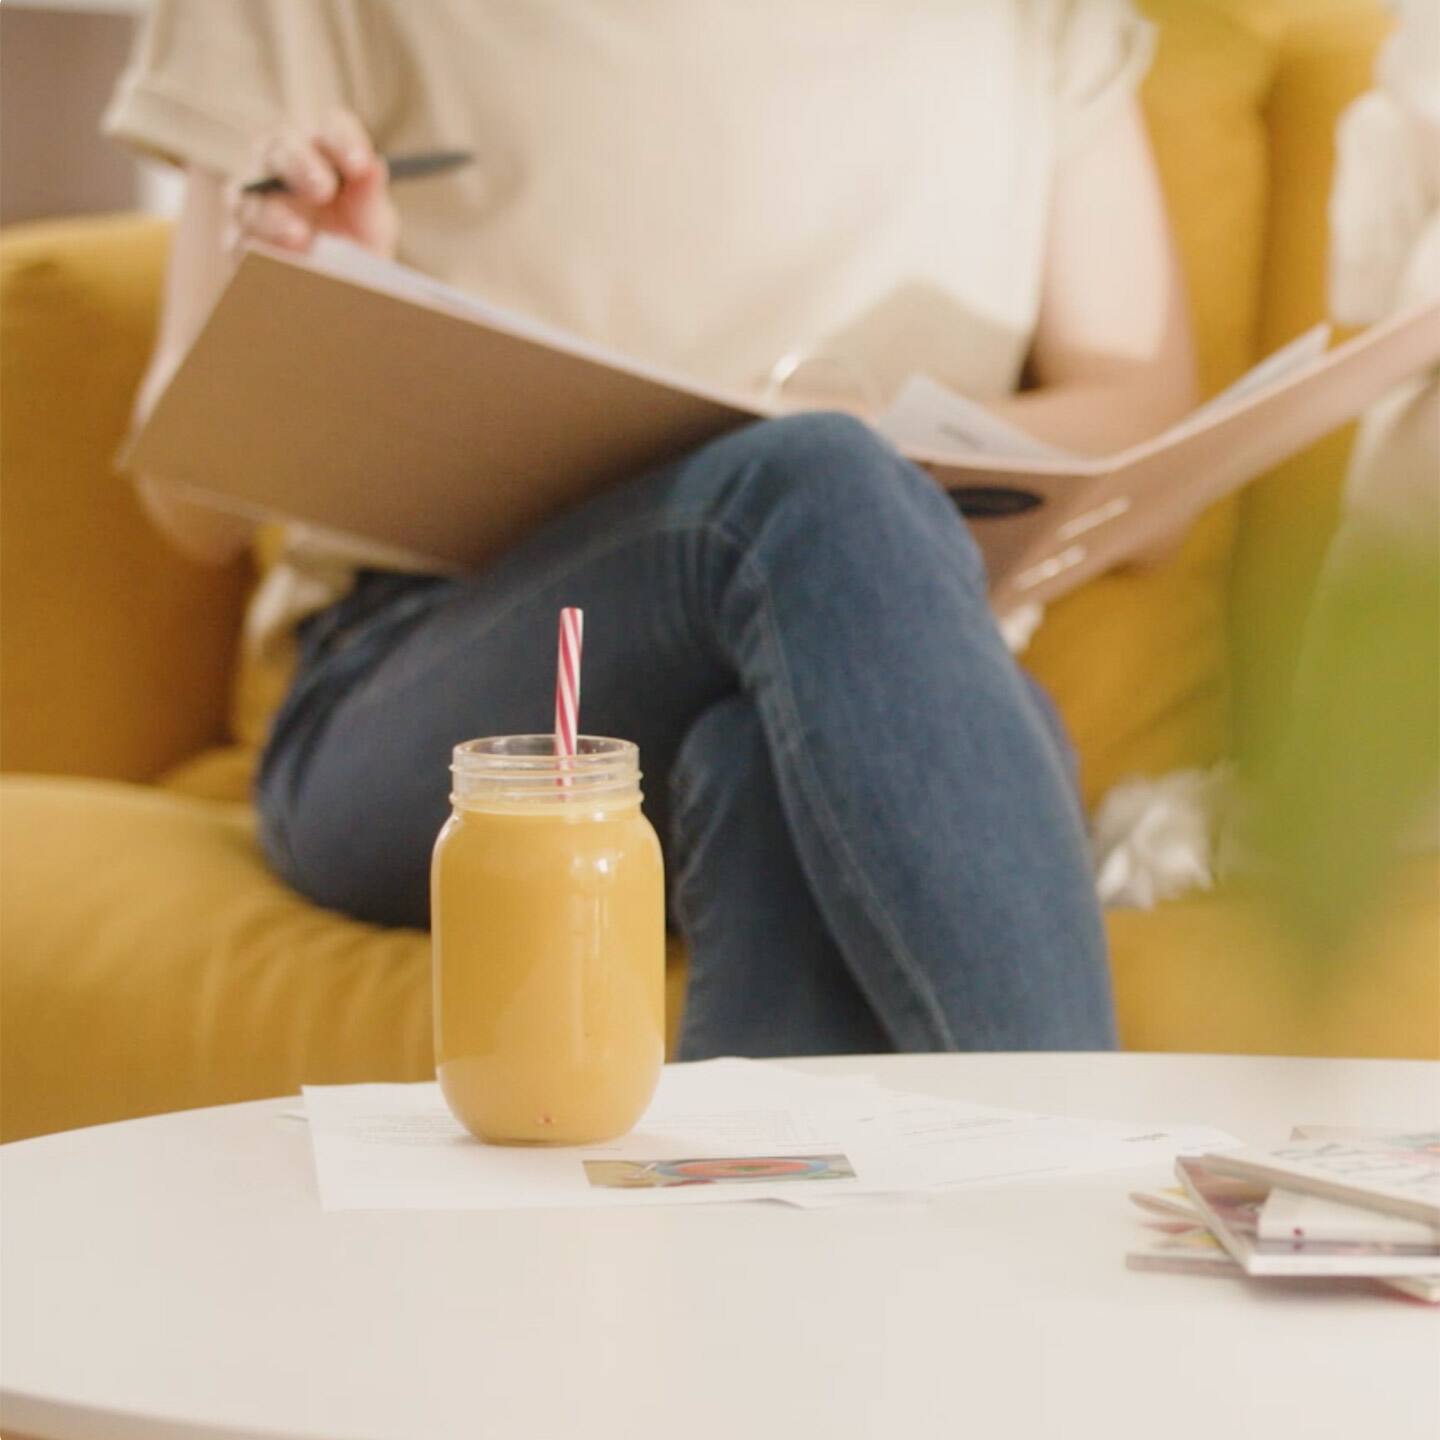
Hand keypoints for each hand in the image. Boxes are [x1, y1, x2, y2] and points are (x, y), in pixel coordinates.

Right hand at [229, 109, 398, 258]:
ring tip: (300, 236)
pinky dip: (258, 244)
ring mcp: (256, 196)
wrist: (341, 293)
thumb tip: (373, 166)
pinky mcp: (240, 234)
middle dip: (300, 164)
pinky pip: (238, 232)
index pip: (332, 127)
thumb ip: (370, 197)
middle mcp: (284, 163)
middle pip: (281, 144)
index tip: (361, 165)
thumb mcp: (372, 226)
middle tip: (323, 190)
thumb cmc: (357, 246)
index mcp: (325, 151)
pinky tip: (278, 257)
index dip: (343, 139)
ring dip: (272, 211)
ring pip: (247, 186)